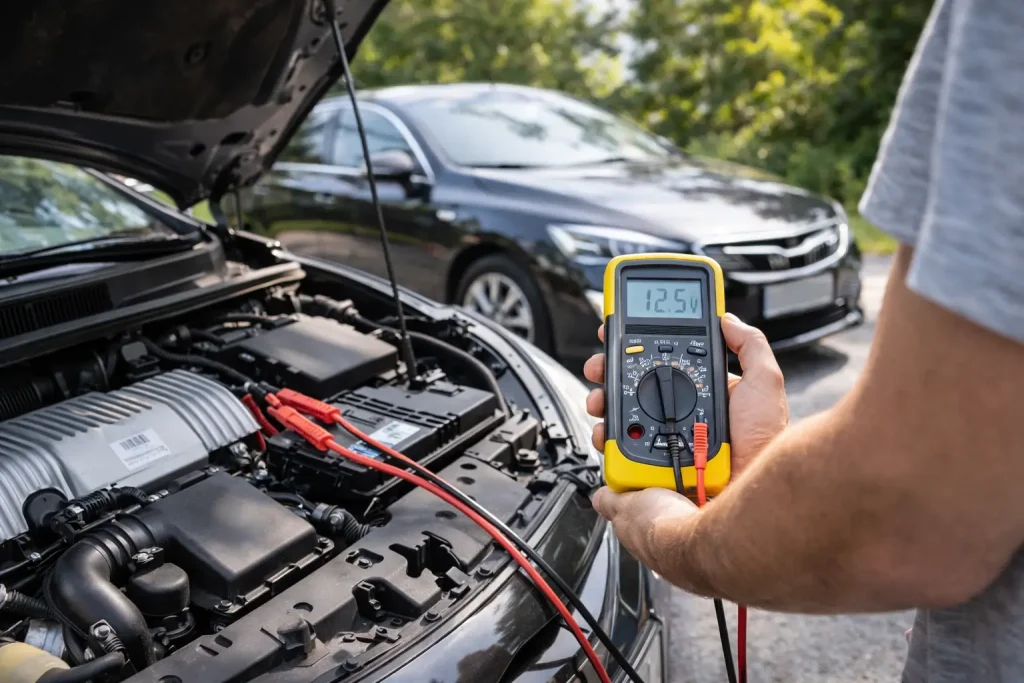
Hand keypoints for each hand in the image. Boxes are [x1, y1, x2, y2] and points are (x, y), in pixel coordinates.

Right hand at [583, 313, 788, 582]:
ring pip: (618, 421)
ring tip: (601, 399)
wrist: (744, 506)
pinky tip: (606, 431)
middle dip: (610, 373)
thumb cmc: (762, 453)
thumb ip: (749, 346)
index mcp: (704, 403)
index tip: (622, 336)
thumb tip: (726, 320)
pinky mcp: (642, 476)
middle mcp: (679, 426)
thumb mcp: (765, 385)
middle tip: (601, 365)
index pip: (666, 369)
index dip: (642, 351)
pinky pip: (613, 454)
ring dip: (602, 404)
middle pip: (633, 392)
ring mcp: (659, 451)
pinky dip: (603, 439)